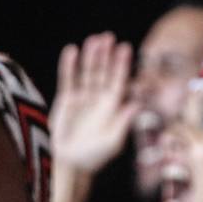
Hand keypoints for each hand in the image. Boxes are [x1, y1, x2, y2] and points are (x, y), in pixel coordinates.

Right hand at [51, 32, 136, 172]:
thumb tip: (136, 104)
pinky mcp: (66, 100)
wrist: (70, 164)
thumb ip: (123, 122)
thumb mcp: (113, 141)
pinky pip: (68, 79)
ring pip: (87, 72)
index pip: (119, 81)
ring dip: (90, 56)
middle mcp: (99, 99)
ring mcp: (83, 98)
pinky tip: (71, 51)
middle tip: (108, 37)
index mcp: (113, 107)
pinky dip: (69, 65)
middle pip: (103, 72)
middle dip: (106, 55)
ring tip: (92, 40)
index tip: (125, 48)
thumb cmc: (94, 156)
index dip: (122, 65)